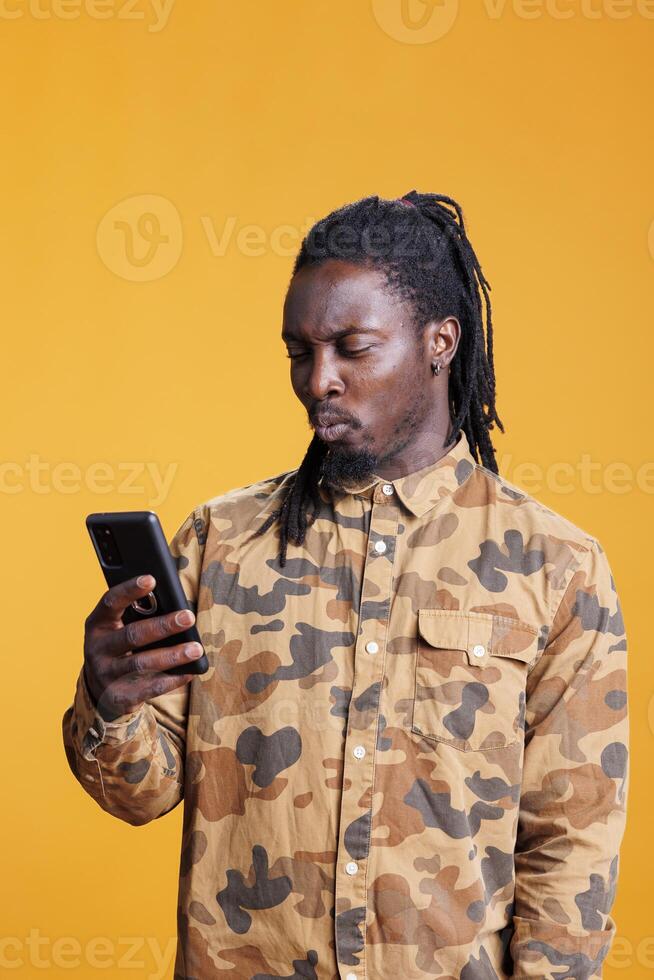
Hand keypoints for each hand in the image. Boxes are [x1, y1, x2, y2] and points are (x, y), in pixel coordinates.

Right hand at [83, 574, 202, 721]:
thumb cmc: (120, 645)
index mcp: (97, 624)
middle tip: (188, 617)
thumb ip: (137, 614)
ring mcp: (106, 674)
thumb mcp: (119, 627)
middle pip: (132, 635)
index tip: (151, 579)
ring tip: (196, 649)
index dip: (129, 590)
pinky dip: (172, 679)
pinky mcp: (118, 696)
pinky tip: (190, 671)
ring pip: (142, 664)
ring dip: (172, 656)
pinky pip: (149, 688)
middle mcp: (97, 649)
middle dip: (163, 626)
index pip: (111, 602)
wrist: (101, 688)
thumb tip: (174, 604)